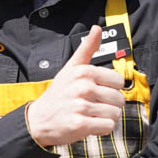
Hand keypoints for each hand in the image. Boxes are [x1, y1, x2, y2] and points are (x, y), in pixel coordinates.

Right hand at [24, 26, 124, 149]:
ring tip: (90, 115)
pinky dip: (101, 129)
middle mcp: (83, 87)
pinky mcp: (80, 124)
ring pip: (115, 114)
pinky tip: (89, 125)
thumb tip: (97, 28)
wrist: (38, 119)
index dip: (110, 89)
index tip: (96, 92)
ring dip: (105, 118)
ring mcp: (81, 106)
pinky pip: (108, 126)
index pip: (118, 81)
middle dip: (109, 105)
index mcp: (84, 72)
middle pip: (119, 99)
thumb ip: (87, 49)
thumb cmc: (58, 94)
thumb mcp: (70, 68)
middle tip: (92, 106)